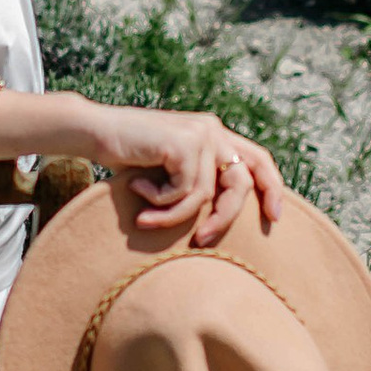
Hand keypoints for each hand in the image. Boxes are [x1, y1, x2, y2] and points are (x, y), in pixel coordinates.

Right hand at [75, 105, 287, 247]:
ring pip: (205, 194)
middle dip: (226, 217)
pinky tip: (137, 190)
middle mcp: (213, 129)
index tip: (275, 218)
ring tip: (145, 219)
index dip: (271, 188)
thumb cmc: (128, 156)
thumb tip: (223, 218)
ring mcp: (200, 133)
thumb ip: (197, 179)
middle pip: (240, 183)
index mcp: (214, 133)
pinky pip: (184, 191)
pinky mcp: (184, 143)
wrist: (95, 132)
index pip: (257, 159)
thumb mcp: (170, 169)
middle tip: (204, 240)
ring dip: (173, 215)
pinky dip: (160, 202)